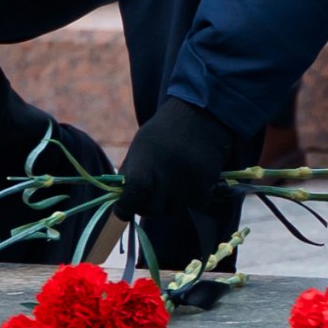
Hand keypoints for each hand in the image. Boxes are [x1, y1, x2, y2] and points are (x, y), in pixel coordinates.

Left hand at [119, 98, 240, 229]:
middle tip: (149, 195)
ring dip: (170, 204)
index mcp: (146, 157)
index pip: (134, 192)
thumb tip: (121, 205)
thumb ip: (130, 173)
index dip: (126, 206)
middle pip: (152, 208)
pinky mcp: (206, 185)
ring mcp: (188, 180)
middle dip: (147, 206)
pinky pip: (194, 206)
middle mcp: (167, 170)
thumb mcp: (141, 145)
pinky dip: (191, 199)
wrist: (201, 116)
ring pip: (174, 211)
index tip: (124, 211)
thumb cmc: (164, 133)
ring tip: (172, 183)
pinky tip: (190, 182)